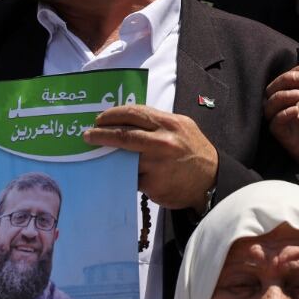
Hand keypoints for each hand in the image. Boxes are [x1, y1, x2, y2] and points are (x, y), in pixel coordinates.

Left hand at [84, 105, 218, 209]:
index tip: (99, 119)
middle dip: (101, 135)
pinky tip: (123, 175)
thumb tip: (126, 121)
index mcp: (169, 124)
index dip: (112, 115)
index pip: (134, 113)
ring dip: (110, 157)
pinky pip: (133, 178)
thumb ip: (157, 123)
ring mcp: (157, 165)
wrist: (211, 180)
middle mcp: (163, 142)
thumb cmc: (193, 151)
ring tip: (101, 156)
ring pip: (125, 159)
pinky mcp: (153, 185)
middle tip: (88, 136)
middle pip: (124, 135)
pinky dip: (126, 176)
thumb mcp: (181, 127)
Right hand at [264, 63, 298, 177]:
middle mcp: (285, 105)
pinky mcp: (281, 135)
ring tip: (298, 93)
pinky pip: (274, 123)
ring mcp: (281, 119)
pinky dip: (283, 115)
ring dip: (282, 95)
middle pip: (274, 86)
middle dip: (288, 78)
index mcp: (295, 93)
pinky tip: (294, 111)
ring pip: (269, 104)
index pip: (291, 75)